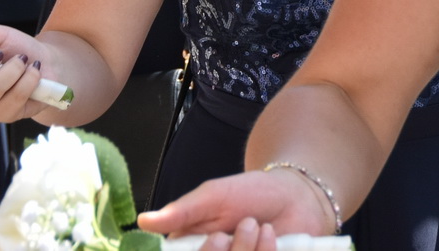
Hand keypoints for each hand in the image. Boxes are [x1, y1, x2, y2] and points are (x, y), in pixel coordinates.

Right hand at [139, 169, 337, 247]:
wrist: (295, 196)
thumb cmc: (251, 193)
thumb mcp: (214, 196)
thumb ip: (182, 211)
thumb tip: (143, 221)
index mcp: (190, 248)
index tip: (216, 238)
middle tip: (244, 224)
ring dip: (248, 249)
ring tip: (258, 225)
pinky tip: (271, 235)